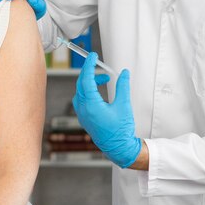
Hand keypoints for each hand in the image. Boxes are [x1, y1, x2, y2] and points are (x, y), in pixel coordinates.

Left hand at [72, 53, 141, 168]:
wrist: (118, 148)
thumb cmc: (120, 130)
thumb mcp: (124, 105)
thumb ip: (123, 87)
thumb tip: (124, 73)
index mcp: (91, 105)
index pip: (86, 79)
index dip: (89, 65)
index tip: (93, 56)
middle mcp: (83, 109)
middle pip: (81, 84)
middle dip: (89, 72)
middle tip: (97, 64)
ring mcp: (82, 115)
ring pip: (80, 92)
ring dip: (90, 83)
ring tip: (104, 80)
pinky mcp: (84, 118)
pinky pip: (81, 100)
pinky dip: (88, 92)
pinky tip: (99, 92)